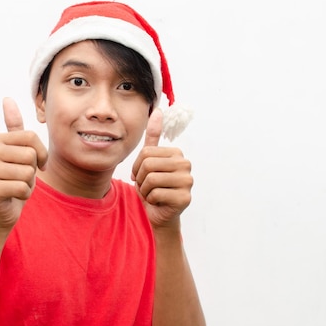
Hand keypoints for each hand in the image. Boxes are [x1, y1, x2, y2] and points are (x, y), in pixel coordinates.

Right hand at [0, 98, 47, 229]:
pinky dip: (24, 195)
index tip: (33, 165)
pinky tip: (12, 197)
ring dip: (28, 184)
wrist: (1, 212)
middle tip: (19, 179)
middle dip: (32, 171)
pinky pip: (23, 188)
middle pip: (30, 155)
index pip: (31, 138)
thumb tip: (7, 99)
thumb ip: (14, 128)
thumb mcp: (17, 152)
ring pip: (28, 172)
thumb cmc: (13, 180)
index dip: (40, 155)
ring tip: (15, 187)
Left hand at [131, 108, 192, 228]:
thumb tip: (157, 111)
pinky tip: (159, 202)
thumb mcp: (149, 162)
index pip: (145, 153)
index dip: (137, 167)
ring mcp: (188, 181)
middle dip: (140, 179)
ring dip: (145, 190)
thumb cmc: (153, 188)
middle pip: (148, 165)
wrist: (159, 214)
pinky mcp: (185, 197)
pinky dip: (151, 200)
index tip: (143, 176)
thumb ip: (153, 138)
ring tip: (153, 194)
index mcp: (177, 153)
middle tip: (147, 187)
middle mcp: (186, 164)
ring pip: (151, 179)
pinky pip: (155, 194)